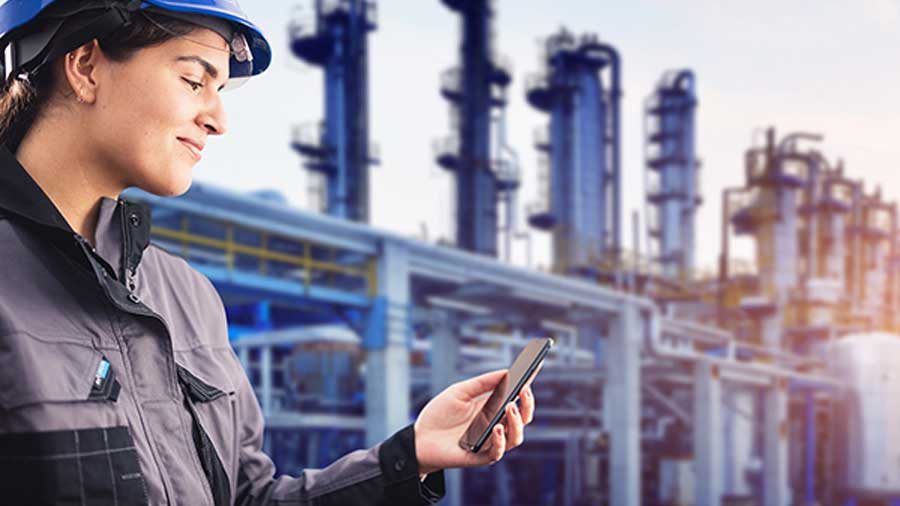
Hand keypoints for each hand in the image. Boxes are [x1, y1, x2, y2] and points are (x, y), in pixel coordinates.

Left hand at [413, 368, 537, 476]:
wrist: (419, 438)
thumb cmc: (439, 413)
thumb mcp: (460, 391)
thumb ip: (482, 383)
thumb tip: (506, 371)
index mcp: (493, 409)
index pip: (516, 397)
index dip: (528, 383)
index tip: (537, 366)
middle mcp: (496, 426)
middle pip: (523, 418)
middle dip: (528, 404)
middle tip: (524, 390)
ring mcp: (490, 442)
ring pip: (515, 437)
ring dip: (517, 423)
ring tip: (510, 407)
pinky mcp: (480, 457)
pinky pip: (496, 452)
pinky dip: (500, 441)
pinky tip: (496, 428)